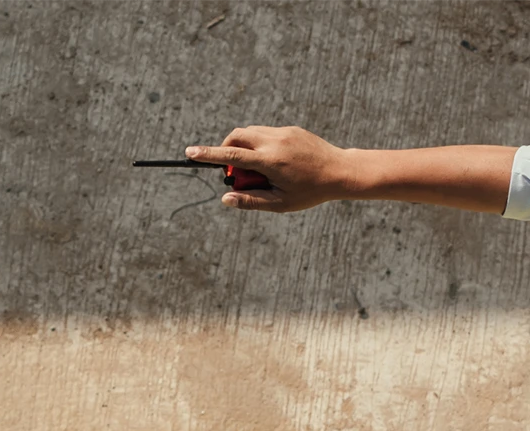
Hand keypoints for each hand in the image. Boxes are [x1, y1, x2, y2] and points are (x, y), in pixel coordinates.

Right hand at [185, 126, 354, 211]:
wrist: (340, 171)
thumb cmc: (310, 192)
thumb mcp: (281, 203)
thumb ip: (251, 201)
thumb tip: (225, 199)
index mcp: (269, 162)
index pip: (231, 156)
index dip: (208, 154)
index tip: (189, 153)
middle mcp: (273, 142)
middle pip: (236, 137)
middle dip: (227, 150)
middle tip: (235, 173)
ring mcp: (282, 132)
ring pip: (250, 132)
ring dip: (243, 147)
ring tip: (259, 169)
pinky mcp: (290, 128)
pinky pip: (266, 132)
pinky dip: (260, 144)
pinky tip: (277, 162)